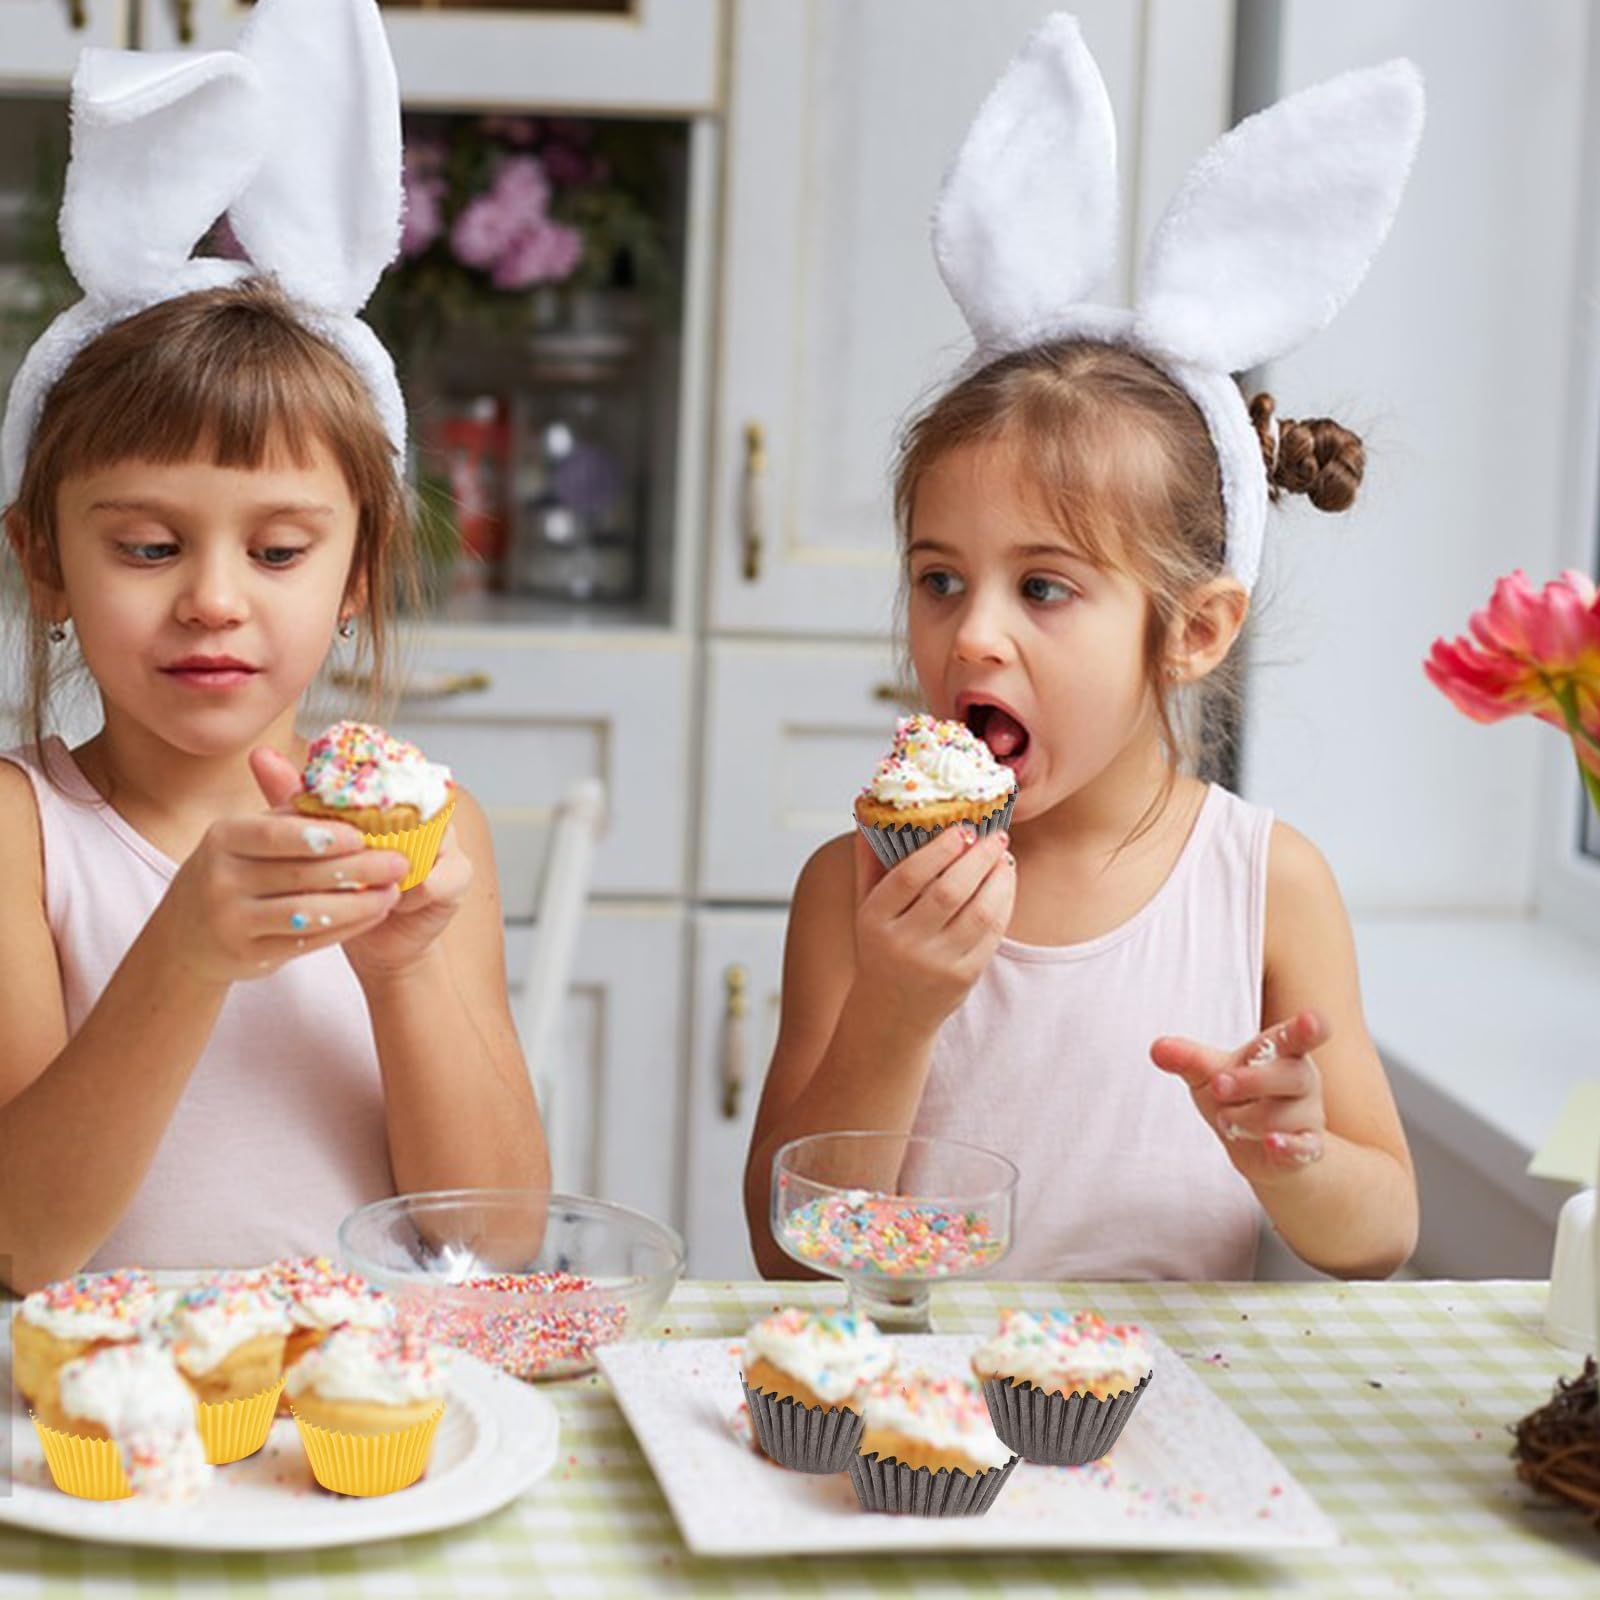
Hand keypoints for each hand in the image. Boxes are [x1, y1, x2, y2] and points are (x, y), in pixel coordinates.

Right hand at [153, 748, 406, 986]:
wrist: (187, 935)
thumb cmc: (233, 872)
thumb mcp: (246, 838)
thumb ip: (290, 816)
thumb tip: (349, 792)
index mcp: (224, 839)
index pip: (275, 834)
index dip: (321, 835)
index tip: (362, 834)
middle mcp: (221, 880)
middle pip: (299, 874)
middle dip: (358, 868)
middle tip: (398, 861)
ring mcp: (232, 921)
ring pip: (307, 912)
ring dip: (358, 902)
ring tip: (393, 891)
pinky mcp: (249, 955)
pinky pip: (307, 941)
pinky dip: (346, 927)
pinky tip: (373, 914)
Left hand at [249, 747, 472, 983]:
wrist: (373, 940)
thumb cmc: (341, 885)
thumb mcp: (312, 840)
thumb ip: (292, 797)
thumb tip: (260, 755)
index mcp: (394, 792)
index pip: (382, 772)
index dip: (355, 786)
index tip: (324, 806)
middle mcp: (426, 808)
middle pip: (408, 802)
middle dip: (371, 826)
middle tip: (339, 847)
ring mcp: (447, 840)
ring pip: (424, 839)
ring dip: (390, 862)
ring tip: (361, 881)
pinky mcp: (458, 875)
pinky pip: (436, 879)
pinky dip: (409, 892)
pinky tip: (388, 903)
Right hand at [851, 820, 1014, 1023]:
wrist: (891, 1012)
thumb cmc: (880, 947)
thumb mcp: (864, 907)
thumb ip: (868, 860)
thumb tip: (866, 808)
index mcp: (874, 920)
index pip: (910, 875)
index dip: (940, 848)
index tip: (963, 829)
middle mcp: (903, 943)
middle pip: (950, 891)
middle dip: (978, 858)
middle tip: (995, 837)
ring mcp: (935, 963)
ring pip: (978, 912)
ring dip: (999, 879)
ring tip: (1004, 857)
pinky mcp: (963, 977)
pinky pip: (992, 934)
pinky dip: (1004, 904)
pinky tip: (1005, 885)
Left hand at [1149, 1010, 1329, 1177]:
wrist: (1260, 1148)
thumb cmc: (1238, 1096)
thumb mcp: (1210, 1074)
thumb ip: (1188, 1059)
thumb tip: (1157, 1048)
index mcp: (1283, 1052)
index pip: (1297, 1037)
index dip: (1306, 1028)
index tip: (1311, 1019)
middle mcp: (1302, 1080)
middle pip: (1290, 1075)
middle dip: (1251, 1081)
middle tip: (1217, 1085)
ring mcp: (1307, 1115)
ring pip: (1283, 1117)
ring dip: (1245, 1120)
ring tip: (1227, 1121)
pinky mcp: (1306, 1148)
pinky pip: (1302, 1147)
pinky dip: (1287, 1146)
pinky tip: (1272, 1143)